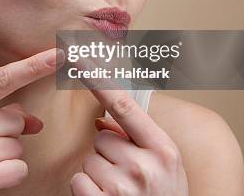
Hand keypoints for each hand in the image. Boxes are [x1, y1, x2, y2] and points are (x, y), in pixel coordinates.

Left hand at [70, 88, 187, 194]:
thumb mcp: (165, 164)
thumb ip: (138, 137)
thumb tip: (101, 121)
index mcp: (163, 150)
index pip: (125, 107)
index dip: (100, 83)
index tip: (81, 62)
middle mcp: (143, 167)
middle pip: (101, 137)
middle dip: (109, 153)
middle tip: (128, 175)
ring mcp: (122, 188)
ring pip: (89, 160)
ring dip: (98, 174)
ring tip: (121, 190)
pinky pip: (78, 180)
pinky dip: (85, 190)